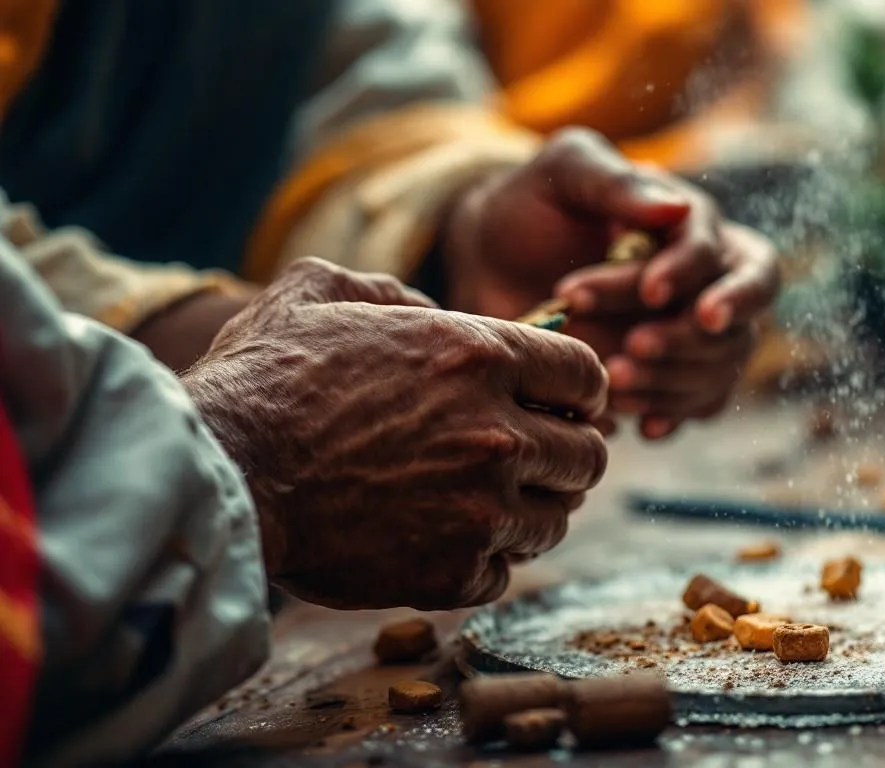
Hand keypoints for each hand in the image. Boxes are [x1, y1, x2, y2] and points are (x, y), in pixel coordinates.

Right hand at [182, 258, 607, 609]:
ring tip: (483, 502)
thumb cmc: (262, 380)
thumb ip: (391, 290)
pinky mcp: (454, 572)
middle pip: (589, 456)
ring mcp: (481, 509)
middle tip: (530, 458)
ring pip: (556, 519)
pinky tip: (443, 540)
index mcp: (479, 356)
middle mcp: (498, 433)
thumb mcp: (319, 292)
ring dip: (529, 510)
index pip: (588, 377)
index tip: (563, 405)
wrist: (219, 476)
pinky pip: (505, 571)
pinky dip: (483, 561)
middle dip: (566, 455)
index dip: (581, 392)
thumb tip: (430, 308)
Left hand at [447, 129, 780, 438]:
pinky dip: (673, 413)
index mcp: (695, 227)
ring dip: (674, 380)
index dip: (694, 276)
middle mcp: (708, 283)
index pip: (723, 256)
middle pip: (733, 322)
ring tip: (614, 382)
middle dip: (687, 339)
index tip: (651, 292)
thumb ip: (616, 183)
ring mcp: (692, 332)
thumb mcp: (566, 174)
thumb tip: (679, 207)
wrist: (493, 261)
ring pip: (719, 367)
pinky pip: (698, 402)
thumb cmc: (534, 205)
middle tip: (634, 346)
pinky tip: (642, 424)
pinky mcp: (671, 372)